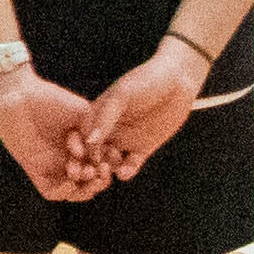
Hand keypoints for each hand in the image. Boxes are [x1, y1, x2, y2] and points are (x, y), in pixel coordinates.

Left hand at [0, 64, 109, 200]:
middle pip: (91, 182)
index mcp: (84, 144)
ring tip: (84, 173)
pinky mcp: (35, 169)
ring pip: (73, 191)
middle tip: (98, 170)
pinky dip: (63, 191)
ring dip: (83, 189)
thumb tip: (97, 156)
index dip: (111, 165)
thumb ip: (95, 132)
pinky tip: (69, 181)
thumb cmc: (50, 99)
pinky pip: (51, 191)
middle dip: (98, 180)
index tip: (114, 158)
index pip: (103, 163)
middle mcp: (70, 158)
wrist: (19, 97)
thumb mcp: (81, 112)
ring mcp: (53, 165)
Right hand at [74, 49, 204, 180]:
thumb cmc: (146, 80)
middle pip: (92, 153)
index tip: (76, 158)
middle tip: (91, 172)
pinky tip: (125, 173)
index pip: (80, 135)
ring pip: (110, 162)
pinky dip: (126, 171)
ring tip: (109, 172)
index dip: (76, 147)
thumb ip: (105, 118)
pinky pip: (131, 165)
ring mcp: (125, 140)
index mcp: (97, 114)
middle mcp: (108, 129)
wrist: (178, 80)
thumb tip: (89, 141)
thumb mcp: (122, 96)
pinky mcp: (142, 148)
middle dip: (89, 165)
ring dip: (107, 169)